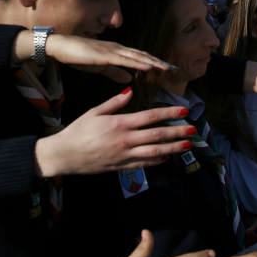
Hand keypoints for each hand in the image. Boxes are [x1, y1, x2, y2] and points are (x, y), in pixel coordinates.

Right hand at [12, 31, 175, 83]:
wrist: (59, 46)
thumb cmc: (78, 55)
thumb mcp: (100, 67)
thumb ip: (115, 72)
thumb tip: (130, 80)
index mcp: (118, 53)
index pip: (141, 59)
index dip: (156, 63)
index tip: (169, 70)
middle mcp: (119, 50)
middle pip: (144, 56)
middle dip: (160, 62)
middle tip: (176, 69)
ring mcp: (112, 51)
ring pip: (137, 57)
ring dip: (153, 62)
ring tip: (167, 68)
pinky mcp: (104, 55)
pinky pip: (124, 59)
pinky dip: (137, 63)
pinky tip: (148, 67)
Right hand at [34, 88, 194, 176]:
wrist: (64, 155)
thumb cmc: (77, 131)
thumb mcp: (94, 112)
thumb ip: (114, 102)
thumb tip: (130, 90)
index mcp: (120, 123)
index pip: (151, 116)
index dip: (169, 113)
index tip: (184, 111)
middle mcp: (126, 140)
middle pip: (158, 135)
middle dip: (177, 131)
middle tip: (193, 129)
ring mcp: (125, 155)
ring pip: (155, 151)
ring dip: (173, 148)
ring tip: (187, 145)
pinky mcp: (121, 166)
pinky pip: (143, 163)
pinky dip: (156, 160)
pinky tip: (166, 157)